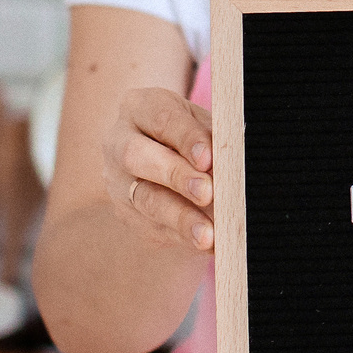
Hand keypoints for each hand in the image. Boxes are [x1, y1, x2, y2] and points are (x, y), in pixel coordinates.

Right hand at [104, 86, 214, 253]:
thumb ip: (213, 137)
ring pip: (145, 200)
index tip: (208, 158)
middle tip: (206, 192)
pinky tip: (207, 245)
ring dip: (179, 218)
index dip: (186, 138)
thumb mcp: (201, 123)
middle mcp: (118, 142)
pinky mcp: (127, 214)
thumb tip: (234, 162)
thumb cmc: (188, 133)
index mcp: (139, 108)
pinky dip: (182, 238)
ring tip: (206, 235)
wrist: (161, 156)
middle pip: (138, 157)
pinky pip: (152, 228)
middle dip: (175, 176)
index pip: (161, 119)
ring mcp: (118, 181)